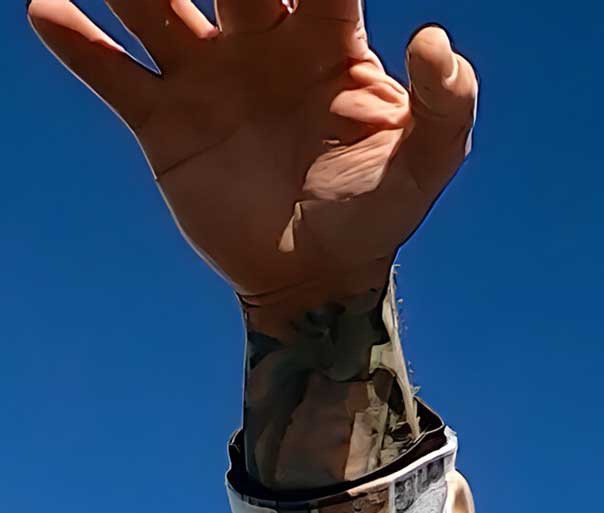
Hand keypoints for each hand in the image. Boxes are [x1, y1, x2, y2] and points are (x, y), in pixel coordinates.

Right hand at [28, 0, 477, 317]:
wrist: (318, 283)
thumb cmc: (379, 216)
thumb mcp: (425, 166)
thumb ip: (445, 106)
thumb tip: (436, 39)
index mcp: (325, 43)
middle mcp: (259, 42)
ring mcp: (206, 76)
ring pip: (154, 4)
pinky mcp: (164, 121)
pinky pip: (111, 72)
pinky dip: (76, 40)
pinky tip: (46, 8)